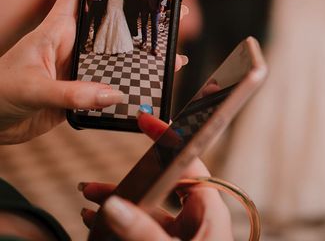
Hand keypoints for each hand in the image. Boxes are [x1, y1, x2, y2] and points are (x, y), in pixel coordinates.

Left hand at [0, 0, 189, 144]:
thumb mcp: (34, 88)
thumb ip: (72, 93)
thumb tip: (114, 95)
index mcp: (57, 31)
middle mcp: (73, 46)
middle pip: (111, 25)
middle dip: (141, 14)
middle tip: (173, 7)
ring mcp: (79, 69)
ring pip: (118, 57)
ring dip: (144, 54)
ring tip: (174, 50)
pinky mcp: (83, 93)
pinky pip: (114, 86)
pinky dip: (135, 86)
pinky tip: (152, 86)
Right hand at [80, 113, 232, 240]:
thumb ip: (143, 232)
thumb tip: (115, 206)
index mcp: (209, 210)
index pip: (190, 161)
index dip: (170, 138)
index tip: (149, 122)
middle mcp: (197, 217)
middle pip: (164, 182)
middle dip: (132, 174)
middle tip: (110, 163)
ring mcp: (183, 233)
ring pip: (149, 206)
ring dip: (119, 199)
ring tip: (89, 195)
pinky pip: (145, 227)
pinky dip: (122, 222)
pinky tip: (98, 220)